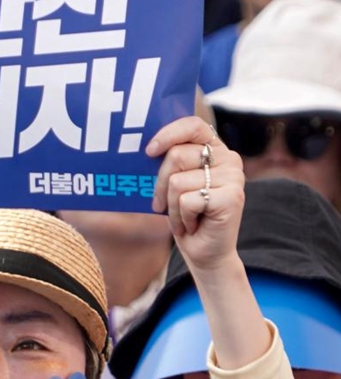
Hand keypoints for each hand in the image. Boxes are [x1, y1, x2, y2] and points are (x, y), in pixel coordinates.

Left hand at [146, 116, 244, 273]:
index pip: (193, 126)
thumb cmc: (186, 216)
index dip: (168, 134)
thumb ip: (170, 163)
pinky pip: (186, 201)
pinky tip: (192, 225)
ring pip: (178, 182)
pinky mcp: (232, 197)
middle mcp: (229, 158)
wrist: (206, 253)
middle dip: (160, 185)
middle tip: (162, 204)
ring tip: (183, 217)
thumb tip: (145, 149)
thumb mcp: (174, 185)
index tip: (149, 151)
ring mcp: (233, 177)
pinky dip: (181, 218)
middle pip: (177, 156)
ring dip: (171, 207)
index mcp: (215, 149)